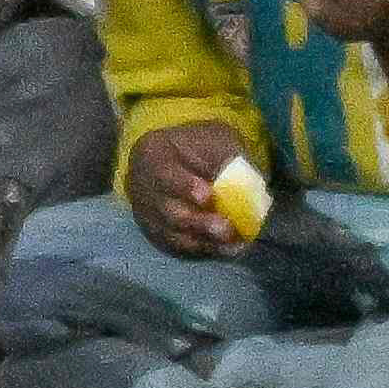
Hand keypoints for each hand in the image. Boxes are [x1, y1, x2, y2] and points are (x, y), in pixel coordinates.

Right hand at [129, 118, 260, 258]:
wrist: (178, 160)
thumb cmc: (200, 147)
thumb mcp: (213, 138)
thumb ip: (224, 158)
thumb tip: (245, 184)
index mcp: (152, 154)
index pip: (164, 173)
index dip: (185, 186)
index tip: (208, 196)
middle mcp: (143, 187)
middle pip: (167, 210)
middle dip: (198, 222)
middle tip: (226, 229)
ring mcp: (148, 213)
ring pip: (172, 233)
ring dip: (205, 240)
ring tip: (234, 244)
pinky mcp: (158, 233)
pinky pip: (179, 246)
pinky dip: (204, 249)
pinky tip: (228, 249)